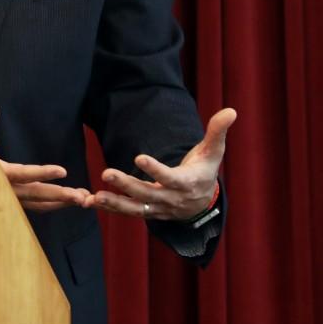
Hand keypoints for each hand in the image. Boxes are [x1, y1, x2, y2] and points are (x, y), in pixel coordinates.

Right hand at [0, 104, 91, 212]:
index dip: (41, 172)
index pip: (20, 173)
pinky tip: (62, 201)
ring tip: (82, 200)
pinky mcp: (5, 197)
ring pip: (34, 204)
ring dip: (58, 202)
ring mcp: (2, 196)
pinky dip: (47, 204)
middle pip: (33, 195)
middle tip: (83, 197)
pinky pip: (29, 204)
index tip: (62, 170)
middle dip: (59, 196)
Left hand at [92, 107, 235, 220]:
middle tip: (106, 172)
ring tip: (95, 196)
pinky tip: (90, 202)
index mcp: (187, 183)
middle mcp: (172, 199)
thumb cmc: (204, 170)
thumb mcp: (213, 152)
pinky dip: (111, 209)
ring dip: (115, 202)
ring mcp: (159, 208)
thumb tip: (231, 110)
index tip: (138, 157)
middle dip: (127, 185)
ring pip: (136, 208)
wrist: (204, 202)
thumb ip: (217, 132)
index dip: (156, 170)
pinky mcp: (149, 212)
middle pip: (148, 194)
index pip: (171, 178)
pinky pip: (129, 213)